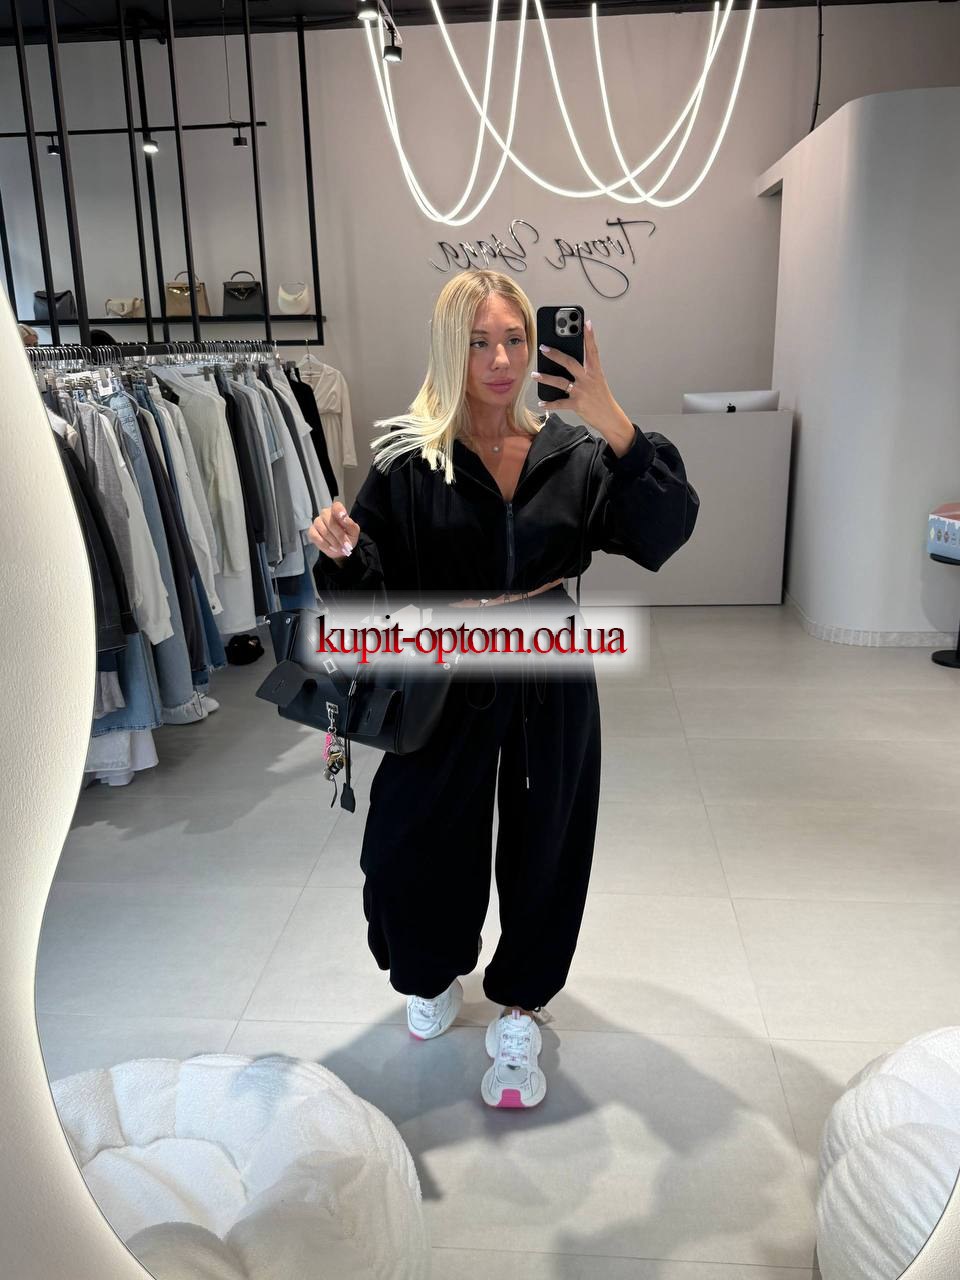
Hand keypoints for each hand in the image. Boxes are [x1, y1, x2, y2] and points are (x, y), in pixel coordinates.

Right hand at [308, 501, 359, 562]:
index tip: (343, 517)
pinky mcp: (311, 531)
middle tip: (346, 544)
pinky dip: (325, 545)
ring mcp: (317, 522)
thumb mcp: (354, 532)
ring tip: (340, 548)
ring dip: (333, 542)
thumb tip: (344, 518)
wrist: (341, 548)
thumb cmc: (348, 536)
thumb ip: (350, 524)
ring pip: (323, 531)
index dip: (339, 511)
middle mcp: (325, 514)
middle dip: (339, 535)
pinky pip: (316, 537)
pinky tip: (332, 548)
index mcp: (337, 510)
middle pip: (330, 521)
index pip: (336, 506)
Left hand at [533, 319, 634, 454]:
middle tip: (543, 347)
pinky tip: (541, 403)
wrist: (610, 417)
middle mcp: (588, 379)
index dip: (590, 336)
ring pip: (561, 382)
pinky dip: (549, 404)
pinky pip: (560, 403)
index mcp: (595, 371)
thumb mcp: (597, 381)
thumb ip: (585, 370)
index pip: (592, 350)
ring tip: (534, 374)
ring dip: (546, 378)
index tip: (586, 323)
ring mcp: (582, 392)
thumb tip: (567, 362)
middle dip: (555, 354)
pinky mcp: (577, 404)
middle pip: (570, 363)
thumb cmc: (601, 398)